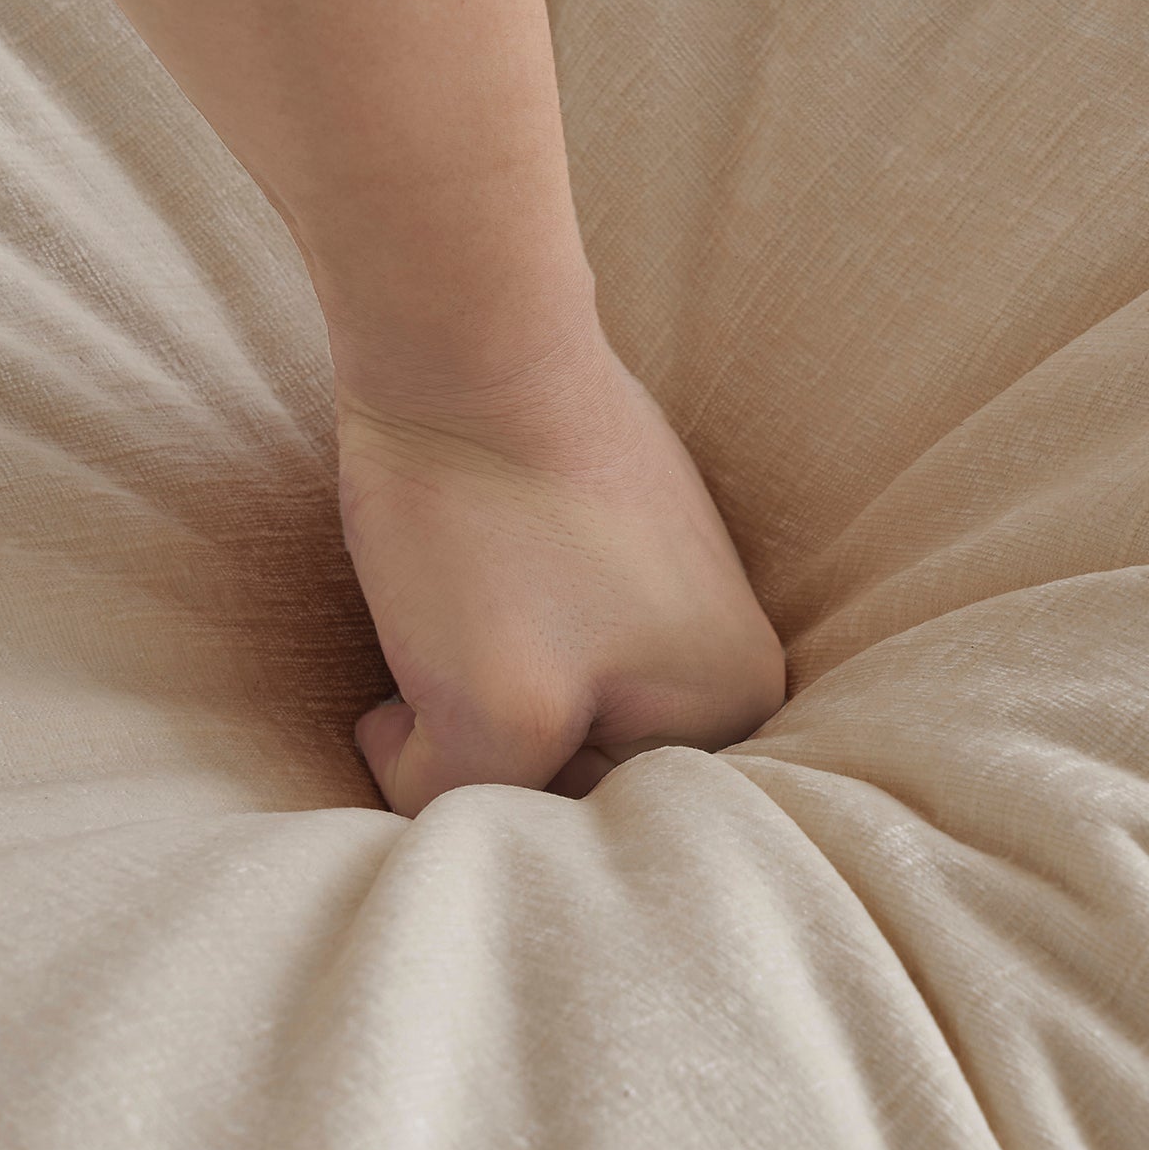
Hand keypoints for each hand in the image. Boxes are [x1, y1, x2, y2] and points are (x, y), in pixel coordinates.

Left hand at [336, 333, 785, 817]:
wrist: (459, 331)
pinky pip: (531, 621)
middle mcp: (724, 644)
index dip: (486, 783)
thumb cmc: (485, 522)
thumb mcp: (486, 709)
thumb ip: (471, 803)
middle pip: (570, 757)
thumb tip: (423, 780)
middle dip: (480, 731)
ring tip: (429, 608)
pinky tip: (439, 568)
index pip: (588, 818)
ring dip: (464, 674)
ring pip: (538, 689)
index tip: (432, 722)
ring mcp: (667, 576)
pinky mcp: (603, 528)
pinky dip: (471, 616)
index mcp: (731, 702)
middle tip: (417, 673)